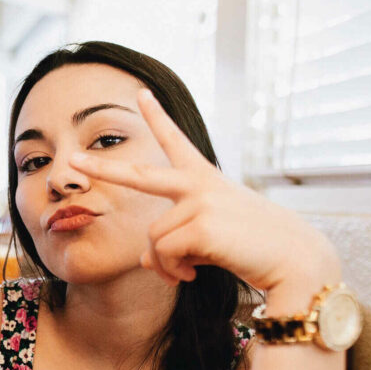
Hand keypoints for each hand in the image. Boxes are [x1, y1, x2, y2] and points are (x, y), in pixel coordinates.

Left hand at [69, 89, 339, 299]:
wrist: (295, 262)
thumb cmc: (256, 250)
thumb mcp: (212, 239)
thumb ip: (177, 240)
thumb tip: (145, 259)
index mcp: (206, 180)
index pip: (177, 143)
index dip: (158, 118)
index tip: (140, 93)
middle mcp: (200, 185)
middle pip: (140, 176)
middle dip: (104, 169)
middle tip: (75, 161)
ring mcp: (199, 203)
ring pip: (153, 240)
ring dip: (165, 265)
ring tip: (189, 273)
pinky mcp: (200, 227)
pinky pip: (163, 256)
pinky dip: (173, 273)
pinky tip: (194, 276)